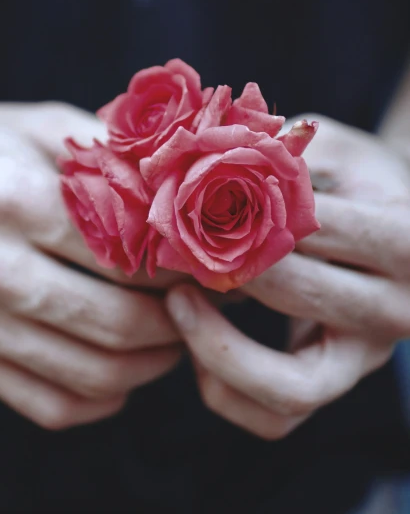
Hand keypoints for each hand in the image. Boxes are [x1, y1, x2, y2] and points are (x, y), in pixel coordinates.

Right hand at [0, 102, 181, 428]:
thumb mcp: (37, 123)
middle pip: (116, 320)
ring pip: (94, 373)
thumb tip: (186, 184)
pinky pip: (53, 404)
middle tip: (206, 303)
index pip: (124, 251)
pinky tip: (126, 365)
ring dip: (153, 362)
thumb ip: (110, 151)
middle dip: (179, 319)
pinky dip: (105, 396)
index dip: (183, 263)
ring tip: (178, 334)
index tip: (215, 263)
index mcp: (8, 197)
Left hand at [166, 116, 409, 438]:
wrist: (396, 224)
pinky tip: (195, 341)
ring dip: (218, 348)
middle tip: (177, 246)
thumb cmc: (356, 177)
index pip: (326, 228)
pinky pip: (275, 416)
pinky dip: (226, 389)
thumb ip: (288, 151)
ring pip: (288, 387)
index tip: (203, 193)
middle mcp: (397, 309)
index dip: (257, 209)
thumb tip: (208, 155)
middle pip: (304, 297)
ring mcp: (365, 354)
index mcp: (407, 240)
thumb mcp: (336, 147)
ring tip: (176, 301)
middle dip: (231, 269)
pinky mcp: (333, 379)